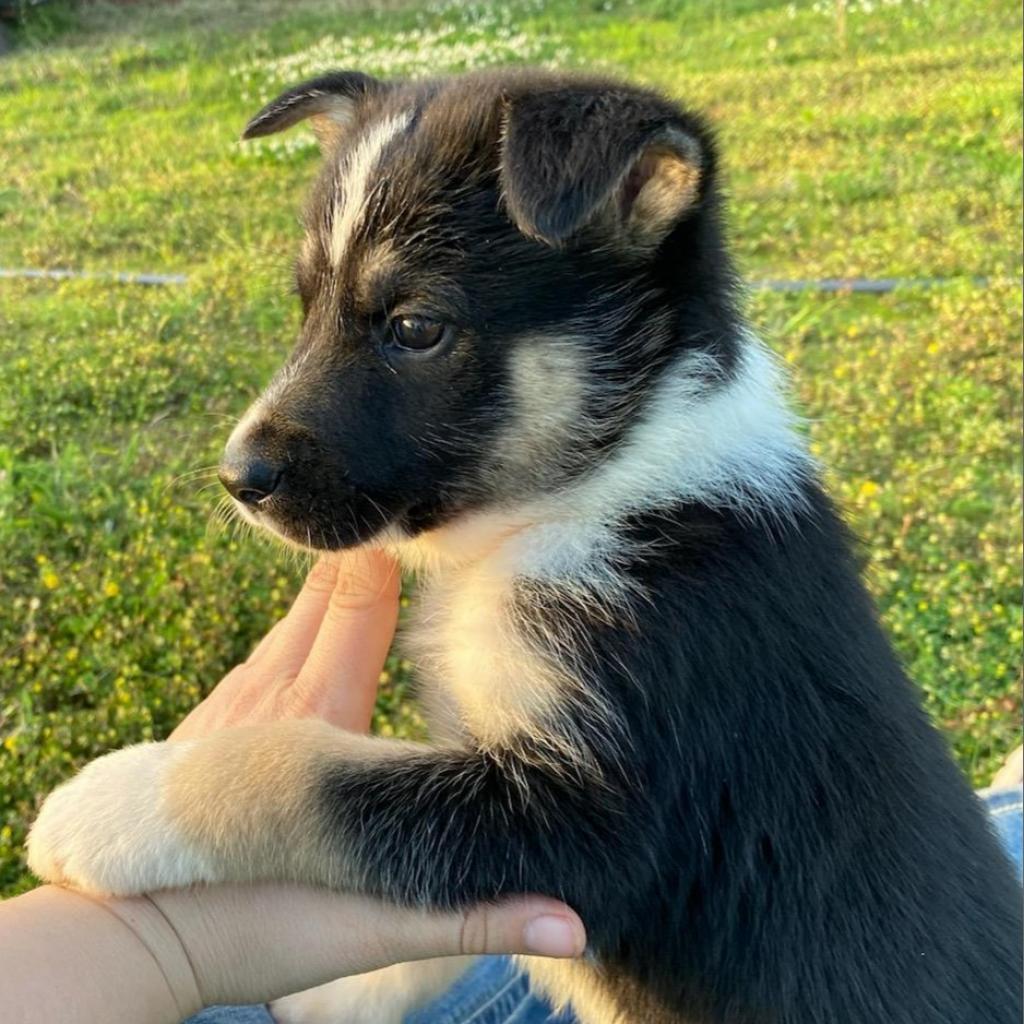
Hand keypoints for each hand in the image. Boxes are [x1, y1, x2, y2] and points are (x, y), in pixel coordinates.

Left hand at [10, 553, 585, 1023]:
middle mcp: (270, 700)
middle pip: (317, 607)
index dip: (381, 569)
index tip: (405, 527)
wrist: (128, 940)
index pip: (358, 617)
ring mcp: (224, 709)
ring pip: (280, 631)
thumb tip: (572, 928)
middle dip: (352, 564)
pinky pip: (249, 663)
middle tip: (383, 524)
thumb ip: (476, 919)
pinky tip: (285, 640)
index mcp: (320, 723)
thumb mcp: (378, 927)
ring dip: (317, 595)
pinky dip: (278, 636)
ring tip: (346, 562)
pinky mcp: (194, 729)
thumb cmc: (258, 927)